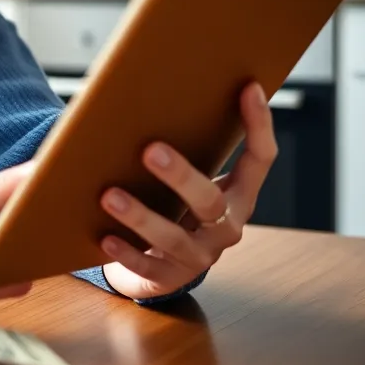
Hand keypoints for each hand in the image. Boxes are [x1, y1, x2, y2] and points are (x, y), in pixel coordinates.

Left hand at [100, 81, 277, 300]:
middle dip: (180, 176)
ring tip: (109, 195)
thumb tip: (150, 96)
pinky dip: (125, 252)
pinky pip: (146, 267)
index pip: (260, 159)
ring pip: (171, 237)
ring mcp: (199, 256)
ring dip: (140, 216)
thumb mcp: (189, 181)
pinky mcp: (169, 278)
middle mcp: (225, 227)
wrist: (161, 265)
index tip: (248, 87)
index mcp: (238, 196)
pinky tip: (105, 236)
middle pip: (209, 201)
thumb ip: (184, 147)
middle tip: (150, 149)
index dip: (258, 124)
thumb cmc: (173, 206)